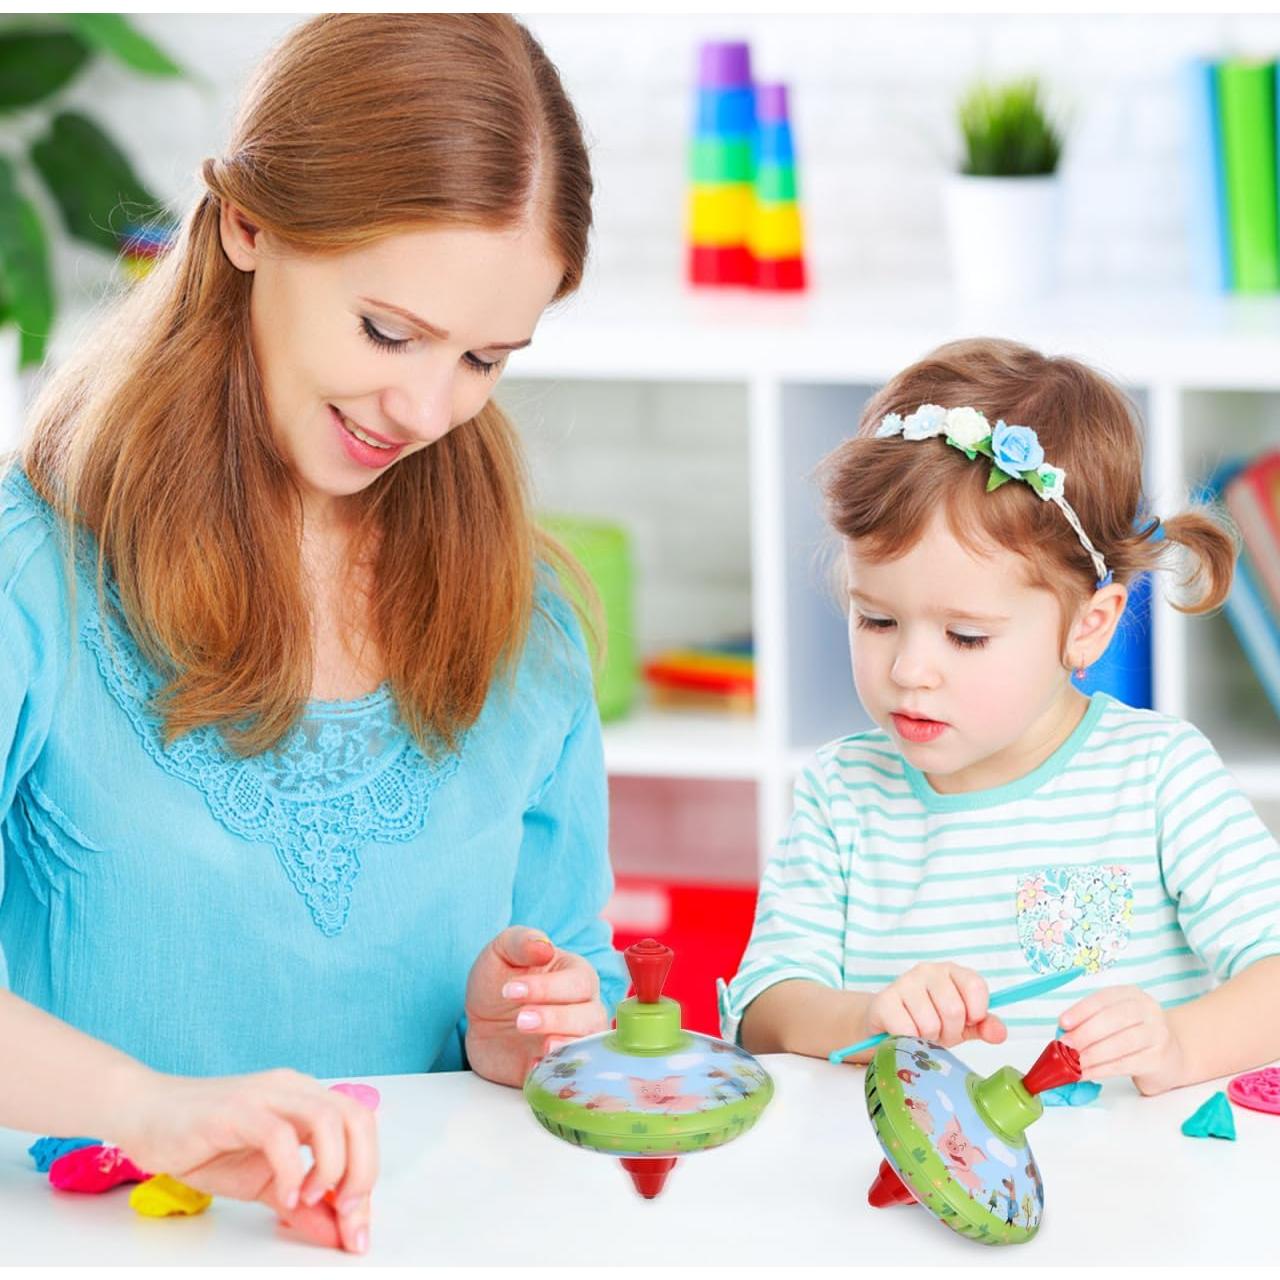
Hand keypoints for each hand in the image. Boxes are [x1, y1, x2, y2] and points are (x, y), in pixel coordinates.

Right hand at [112, 1066, 376, 1253]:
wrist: (144, 1115)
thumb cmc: (203, 1143)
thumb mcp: (261, 1182)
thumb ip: (300, 1204)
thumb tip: (336, 1233)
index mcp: (307, 1100)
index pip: (360, 1131)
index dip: (367, 1181)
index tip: (357, 1231)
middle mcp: (296, 1090)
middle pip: (358, 1119)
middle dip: (363, 1172)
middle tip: (346, 1214)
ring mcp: (268, 1095)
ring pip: (329, 1118)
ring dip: (333, 1168)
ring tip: (309, 1201)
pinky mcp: (237, 1110)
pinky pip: (280, 1135)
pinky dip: (291, 1169)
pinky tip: (282, 1197)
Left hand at [464, 926, 607, 1086]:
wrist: (480, 1020)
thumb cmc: (499, 978)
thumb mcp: (502, 951)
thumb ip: (523, 942)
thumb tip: (545, 946)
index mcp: (576, 975)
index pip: (577, 982)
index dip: (547, 987)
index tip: (511, 990)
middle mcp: (583, 1009)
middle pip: (589, 1017)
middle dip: (556, 1018)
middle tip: (521, 1019)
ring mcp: (572, 1041)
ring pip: (585, 1046)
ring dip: (564, 1046)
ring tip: (541, 1047)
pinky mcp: (556, 1068)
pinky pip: (566, 1075)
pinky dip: (555, 1073)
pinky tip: (534, 1067)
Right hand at [865, 963, 1007, 1052]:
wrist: (889, 1022)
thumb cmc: (931, 1019)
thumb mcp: (963, 1024)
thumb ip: (984, 1026)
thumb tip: (1000, 1033)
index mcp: (952, 971)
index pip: (975, 986)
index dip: (976, 1012)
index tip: (968, 1021)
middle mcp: (928, 970)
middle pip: (954, 1010)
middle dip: (950, 1032)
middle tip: (941, 1033)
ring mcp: (904, 982)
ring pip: (929, 1024)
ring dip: (928, 1038)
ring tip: (922, 1033)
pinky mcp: (885, 1000)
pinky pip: (906, 1030)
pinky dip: (909, 1040)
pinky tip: (904, 1033)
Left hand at [1059, 984, 1187, 1094]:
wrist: (1173, 1056)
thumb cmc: (1135, 1035)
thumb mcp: (1115, 1021)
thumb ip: (1091, 1022)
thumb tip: (1063, 1034)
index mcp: (1131, 995)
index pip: (1103, 999)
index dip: (1081, 1010)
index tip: (1062, 1023)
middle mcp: (1148, 1010)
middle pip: (1112, 1019)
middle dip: (1084, 1034)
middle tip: (1065, 1047)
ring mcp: (1157, 1034)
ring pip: (1120, 1043)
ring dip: (1092, 1055)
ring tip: (1073, 1064)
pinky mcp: (1159, 1059)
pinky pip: (1126, 1064)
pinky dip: (1103, 1069)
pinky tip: (1088, 1073)